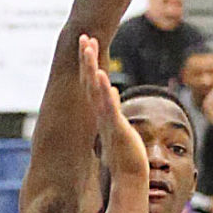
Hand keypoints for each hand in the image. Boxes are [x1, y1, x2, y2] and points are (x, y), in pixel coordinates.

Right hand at [79, 34, 148, 185]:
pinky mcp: (117, 128)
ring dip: (91, 68)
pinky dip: (103, 92)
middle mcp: (101, 114)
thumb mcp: (119, 125)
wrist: (129, 176)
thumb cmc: (126, 154)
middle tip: (83, 36)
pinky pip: (108, 107)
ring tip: (88, 47)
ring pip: (96, 90)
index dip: (88, 64)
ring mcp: (107, 120)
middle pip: (90, 81)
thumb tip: (112, 92)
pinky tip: (101, 76)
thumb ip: (113, 108)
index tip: (87, 45)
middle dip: (86, 59)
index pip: (92, 84)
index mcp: (102, 113)